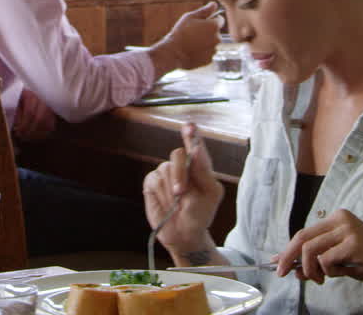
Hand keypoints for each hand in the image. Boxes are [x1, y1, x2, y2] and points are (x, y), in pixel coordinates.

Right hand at [143, 123, 224, 253]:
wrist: (184, 234)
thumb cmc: (201, 213)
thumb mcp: (210, 194)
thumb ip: (204, 172)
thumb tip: (195, 151)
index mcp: (199, 165)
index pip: (195, 144)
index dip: (191, 134)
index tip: (189, 127)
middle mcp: (182, 165)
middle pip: (177, 154)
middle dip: (179, 174)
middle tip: (181, 193)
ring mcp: (166, 173)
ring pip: (165, 169)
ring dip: (170, 189)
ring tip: (176, 204)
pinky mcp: (152, 182)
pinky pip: (153, 180)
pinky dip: (160, 194)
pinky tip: (166, 203)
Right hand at [154, 2, 221, 71]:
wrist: (173, 53)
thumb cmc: (181, 32)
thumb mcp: (190, 17)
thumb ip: (205, 10)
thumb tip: (214, 4)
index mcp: (214, 26)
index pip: (220, 20)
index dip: (210, 20)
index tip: (200, 23)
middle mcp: (218, 38)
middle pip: (216, 32)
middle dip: (208, 31)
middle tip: (194, 33)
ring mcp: (214, 50)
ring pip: (212, 43)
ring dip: (206, 42)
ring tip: (191, 42)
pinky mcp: (210, 60)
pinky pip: (208, 53)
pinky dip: (203, 51)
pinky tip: (192, 50)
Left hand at [276, 209, 362, 289]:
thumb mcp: (342, 259)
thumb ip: (320, 259)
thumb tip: (293, 267)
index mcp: (337, 218)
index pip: (304, 233)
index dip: (287, 249)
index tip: (277, 262)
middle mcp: (341, 219)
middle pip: (302, 238)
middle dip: (288, 258)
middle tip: (282, 274)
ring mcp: (347, 229)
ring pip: (311, 250)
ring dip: (310, 270)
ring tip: (320, 280)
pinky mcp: (354, 243)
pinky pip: (327, 260)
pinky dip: (328, 271)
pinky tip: (341, 273)